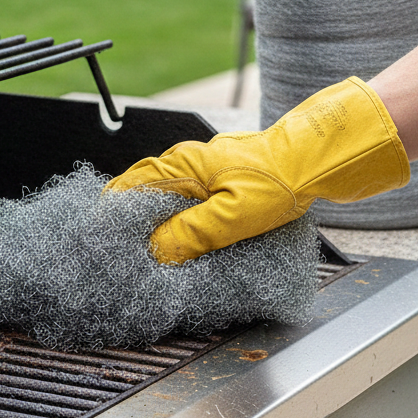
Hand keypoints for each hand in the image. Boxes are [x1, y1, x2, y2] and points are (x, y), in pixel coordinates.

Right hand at [105, 77, 409, 263]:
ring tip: (146, 257)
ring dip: (154, 227)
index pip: (127, 189)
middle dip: (129, 225)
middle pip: (142, 195)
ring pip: (163, 200)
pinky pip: (185, 203)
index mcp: (181, 165)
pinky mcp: (217, 180)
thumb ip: (190, 233)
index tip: (101, 243)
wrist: (316, 161)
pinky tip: (181, 243)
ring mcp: (201, 170)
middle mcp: (185, 163)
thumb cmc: (279, 181)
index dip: (111, 217)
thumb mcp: (232, 216)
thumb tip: (155, 251)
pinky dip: (176, 222)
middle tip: (120, 256)